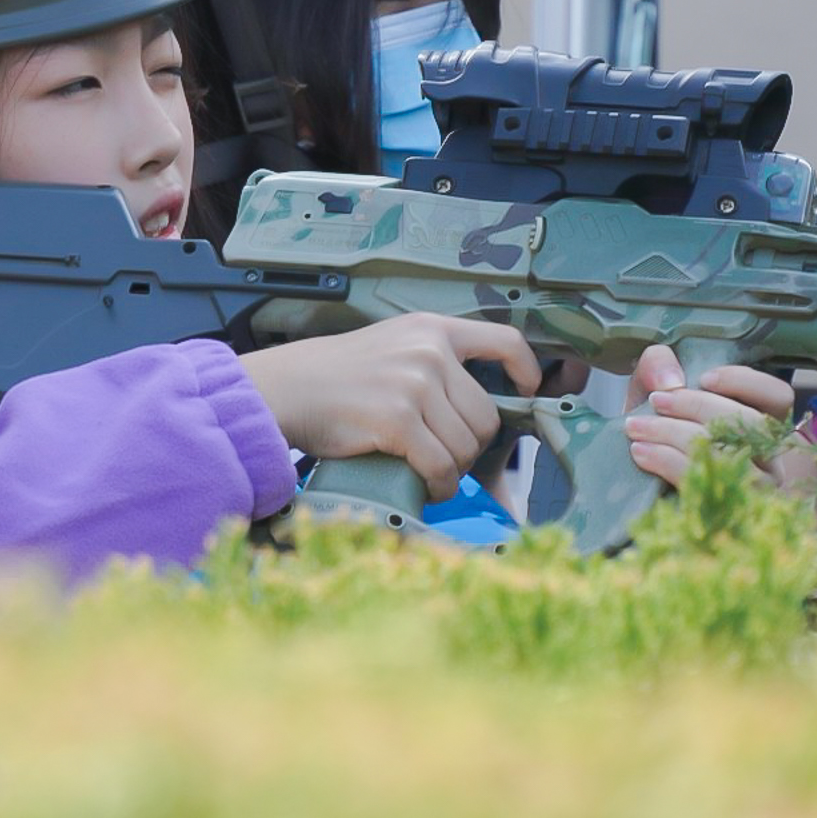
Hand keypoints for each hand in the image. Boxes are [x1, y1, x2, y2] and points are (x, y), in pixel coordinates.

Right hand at [241, 314, 546, 499]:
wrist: (288, 389)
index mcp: (432, 330)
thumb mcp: (393, 346)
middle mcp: (429, 352)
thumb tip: (479, 409)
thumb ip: (435, 363)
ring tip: (432, 472)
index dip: (526, 370)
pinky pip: (441, 466)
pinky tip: (429, 487)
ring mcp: (414, 385)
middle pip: (487, 415)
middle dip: (471, 446)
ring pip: (467, 446)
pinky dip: (440, 486)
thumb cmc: (338, 377)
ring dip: (454, 470)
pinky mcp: (398, 419)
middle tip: (446, 457)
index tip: (527, 390)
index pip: (506, 341)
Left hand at [622, 344, 799, 489]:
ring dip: (678, 436)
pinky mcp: (728, 513)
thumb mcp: (654, 389)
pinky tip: (641, 453)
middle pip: (751, 425)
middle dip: (699, 407)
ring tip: (637, 428)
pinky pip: (706, 485)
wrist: (632, 484)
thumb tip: (671, 381)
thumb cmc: (658, 429)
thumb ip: (659, 365)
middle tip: (657, 401)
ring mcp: (755, 492)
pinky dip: (669, 463)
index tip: (703, 378)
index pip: (779, 396)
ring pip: (731, 457)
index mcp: (764, 425)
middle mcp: (769, 460)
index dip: (746, 383)